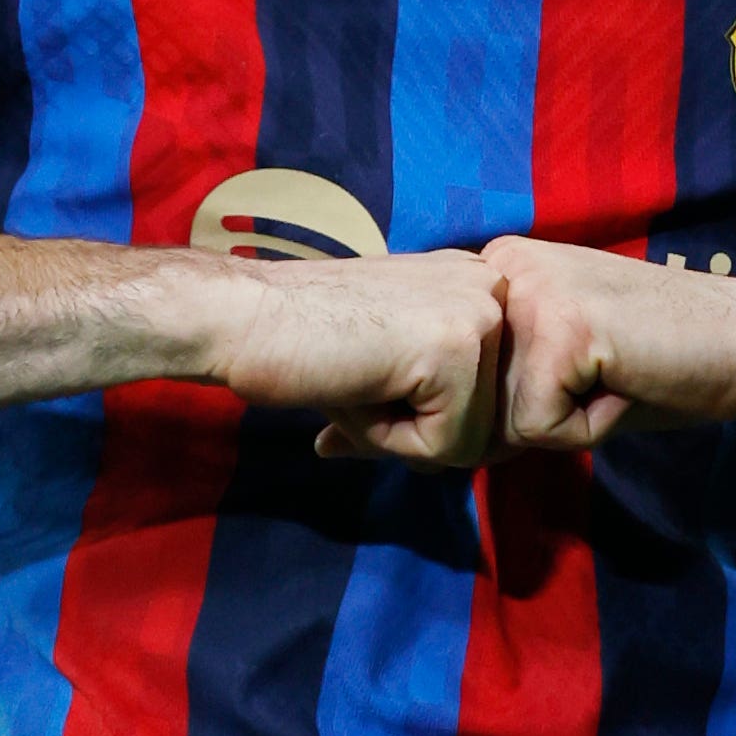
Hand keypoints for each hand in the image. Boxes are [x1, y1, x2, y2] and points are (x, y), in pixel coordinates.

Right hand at [192, 249, 507, 468]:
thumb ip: (439, 395)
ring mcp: (480, 313)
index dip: (426, 415)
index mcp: (477, 283)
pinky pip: (449, 446)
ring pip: (472, 439)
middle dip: (419, 429)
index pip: (492, 396)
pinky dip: (393, 439)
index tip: (373, 375)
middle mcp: (492, 286)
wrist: (243, 318)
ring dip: (403, 435)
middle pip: (489, 421)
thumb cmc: (306, 342)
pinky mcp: (457, 348)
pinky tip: (358, 388)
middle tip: (360, 382)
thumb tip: (478, 452)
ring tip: (358, 381)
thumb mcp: (394, 358)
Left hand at [486, 235, 735, 450]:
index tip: (583, 371)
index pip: (461, 376)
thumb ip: (489, 383)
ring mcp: (531, 292)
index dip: (522, 402)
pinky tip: (629, 384)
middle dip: (541, 415)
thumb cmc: (662, 361)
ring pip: (504, 420)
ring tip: (617, 378)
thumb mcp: (558, 361)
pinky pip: (542, 428)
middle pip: (475, 400)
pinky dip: (590, 429)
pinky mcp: (563, 328)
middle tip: (608, 376)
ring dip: (566, 423)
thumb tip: (379, 447)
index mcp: (498, 267)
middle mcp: (502, 267)